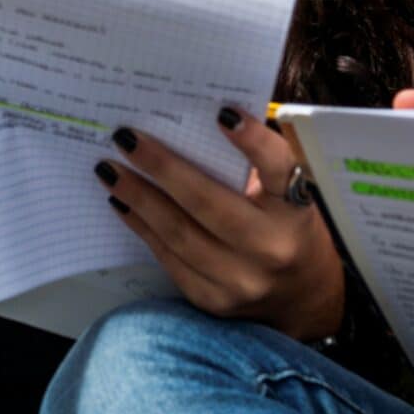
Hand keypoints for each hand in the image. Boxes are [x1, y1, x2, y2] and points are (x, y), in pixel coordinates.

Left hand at [100, 110, 346, 340]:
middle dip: (161, 168)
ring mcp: (242, 281)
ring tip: (111, 171)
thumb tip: (186, 128)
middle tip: (126, 138)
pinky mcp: (214, 300)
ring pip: (179, 235)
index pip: (279, 170)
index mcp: (295, 211)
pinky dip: (143, 228)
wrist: (302, 295)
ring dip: (139, 199)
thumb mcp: (283, 196)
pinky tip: (124, 204)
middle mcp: (272, 248)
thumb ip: (250, 167)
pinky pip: (169, 259)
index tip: (222, 112)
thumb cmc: (285, 227)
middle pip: (209, 204)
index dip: (253, 141)